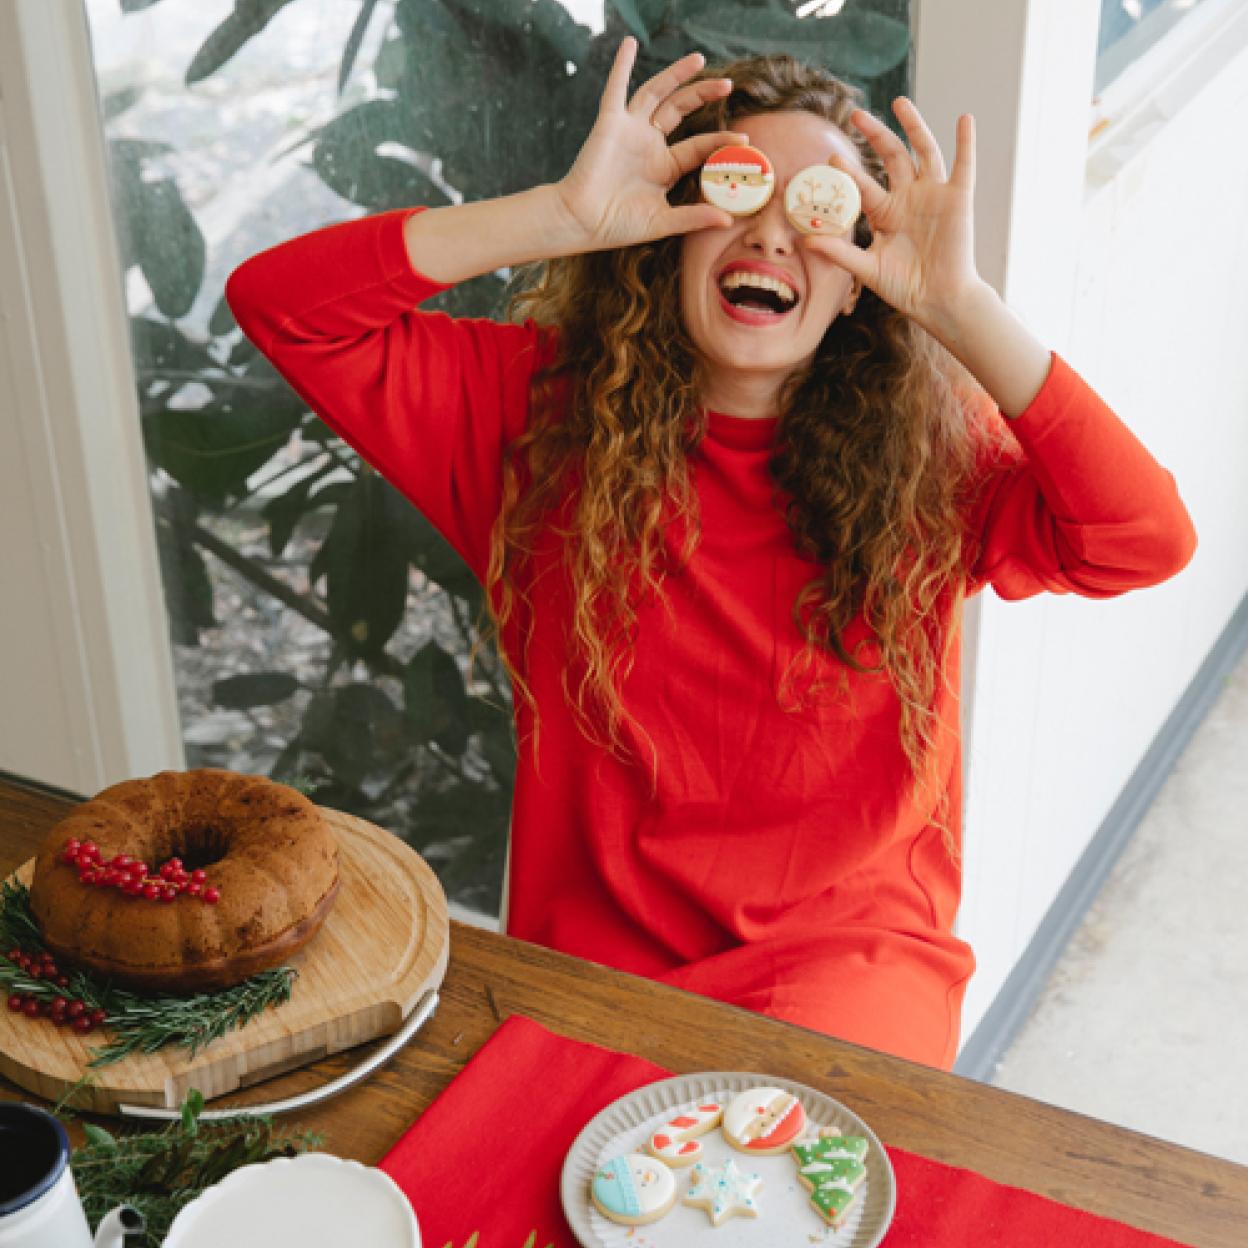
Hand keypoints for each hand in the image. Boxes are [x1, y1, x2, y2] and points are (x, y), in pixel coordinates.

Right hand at [554, 38, 747, 251]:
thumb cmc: (617, 226)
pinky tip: (629, 45)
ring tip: (698, 59)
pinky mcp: (610, 123)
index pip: (698, 146)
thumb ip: (694, 218)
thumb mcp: (663, 222)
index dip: (721, 141)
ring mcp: (629, 131)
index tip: (744, 139)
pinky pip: (616, 89)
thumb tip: (728, 220)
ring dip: (675, 74)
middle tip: (727, 85)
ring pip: (656, 93)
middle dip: (703, 95)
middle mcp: (648, 144)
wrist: (582, 222)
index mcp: (664, 167)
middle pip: (680, 110)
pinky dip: (621, 65)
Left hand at [806, 99, 984, 336]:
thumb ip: (839, 253)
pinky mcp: (958, 200)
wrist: (937, 301)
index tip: (831, 158)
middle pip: (891, 157)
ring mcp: (933, 195)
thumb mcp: (866, 269)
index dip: (850, 172)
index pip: (864, 185)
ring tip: (899, 102)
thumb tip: (806, 239)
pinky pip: (964, 165)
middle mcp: (908, 198)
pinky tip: (964, 119)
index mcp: (885, 213)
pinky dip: (966, 142)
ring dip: (913, 125)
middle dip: (875, 135)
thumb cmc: (903, 288)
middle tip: (856, 114)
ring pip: (923, 151)